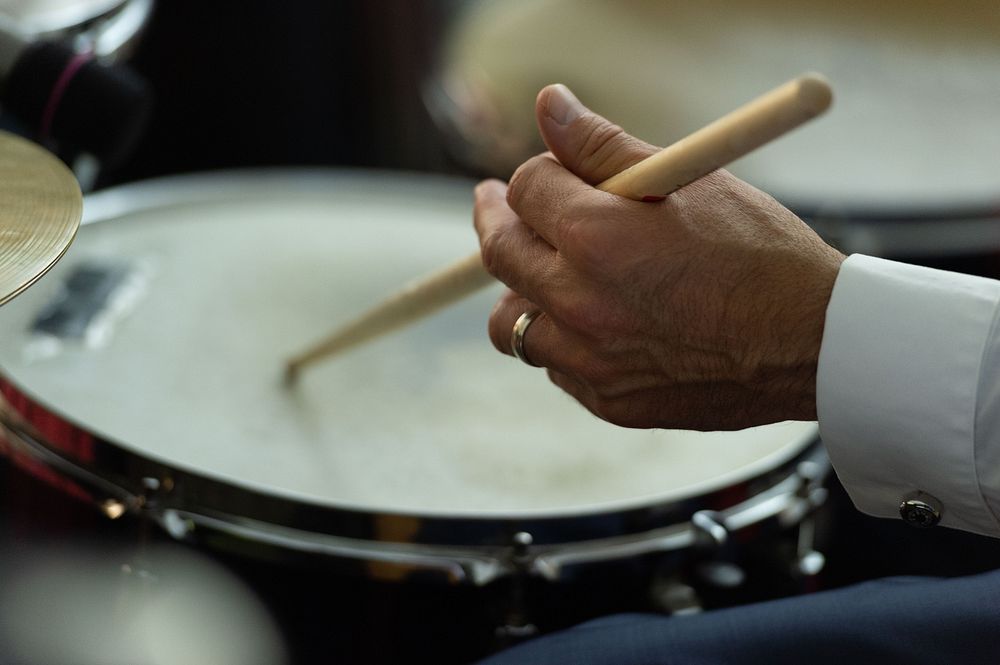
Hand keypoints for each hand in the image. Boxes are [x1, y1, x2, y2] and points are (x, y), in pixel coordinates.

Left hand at [473, 84, 845, 430]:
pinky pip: (556, 366)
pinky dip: (562, 339)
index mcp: (595, 238)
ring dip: (520, 292)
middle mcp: (579, 303)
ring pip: (511, 324)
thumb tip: (550, 105)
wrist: (814, 343)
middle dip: (496, 221)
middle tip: (500, 206)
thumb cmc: (760, 253)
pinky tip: (595, 322)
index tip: (540, 175)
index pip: (525, 190)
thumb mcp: (688, 180)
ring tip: (545, 274)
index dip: (534, 174)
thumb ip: (604, 145)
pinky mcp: (609, 400)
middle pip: (499, 255)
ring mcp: (591, 360)